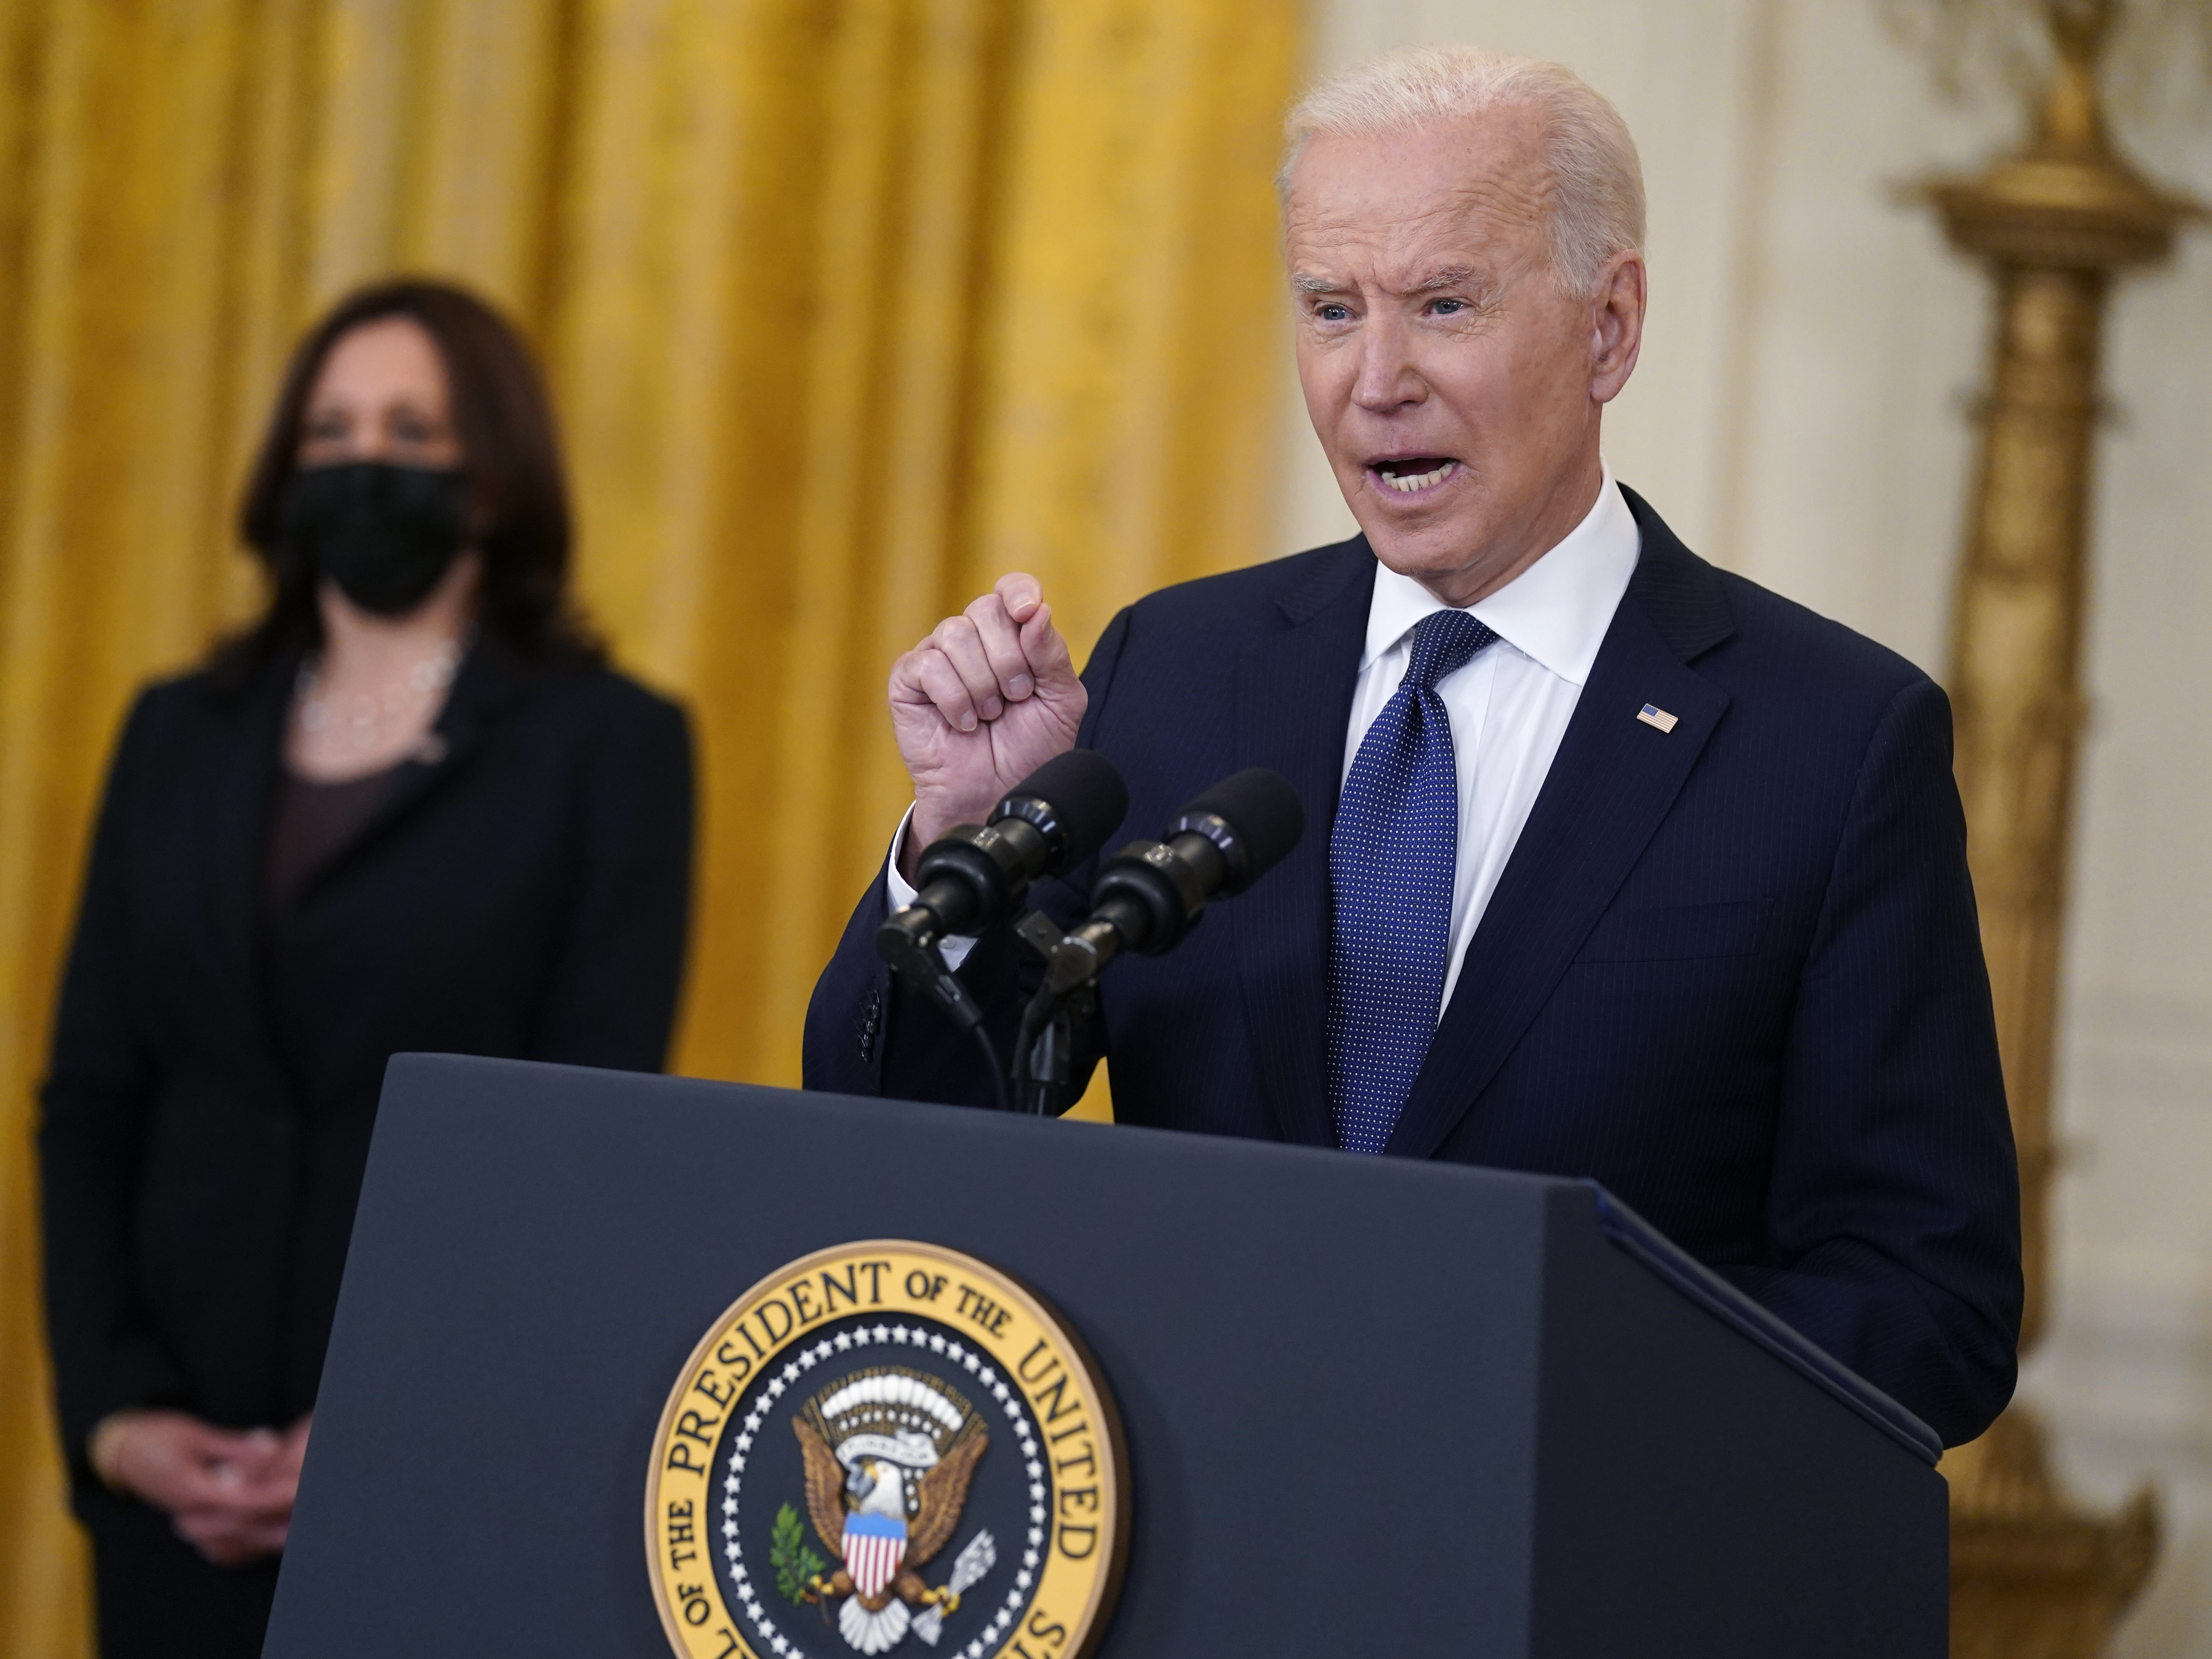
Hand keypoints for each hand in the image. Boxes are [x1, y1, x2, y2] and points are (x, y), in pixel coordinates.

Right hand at [97, 1410, 307, 1564]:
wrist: (119, 1453)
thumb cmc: (156, 1437)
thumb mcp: (194, 1435)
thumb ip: (233, 1447)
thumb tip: (270, 1445)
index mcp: (190, 1490)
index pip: (239, 1500)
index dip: (271, 1497)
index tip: (297, 1491)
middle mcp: (189, 1513)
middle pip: (239, 1526)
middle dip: (274, 1524)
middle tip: (305, 1520)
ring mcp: (189, 1522)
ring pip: (232, 1540)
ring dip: (265, 1536)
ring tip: (297, 1531)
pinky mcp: (193, 1524)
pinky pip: (223, 1542)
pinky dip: (249, 1539)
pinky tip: (274, 1536)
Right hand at [889, 574, 1086, 875]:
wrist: (1000, 793)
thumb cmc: (1029, 749)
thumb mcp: (1060, 701)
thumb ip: (1053, 655)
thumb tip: (1037, 611)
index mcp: (1010, 635)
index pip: (1010, 589)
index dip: (1019, 592)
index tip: (1028, 612)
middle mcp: (972, 638)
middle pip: (985, 610)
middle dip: (1010, 660)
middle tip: (1015, 698)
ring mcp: (937, 657)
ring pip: (954, 634)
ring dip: (981, 684)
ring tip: (988, 716)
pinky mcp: (907, 681)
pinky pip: (928, 665)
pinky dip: (954, 699)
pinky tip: (963, 723)